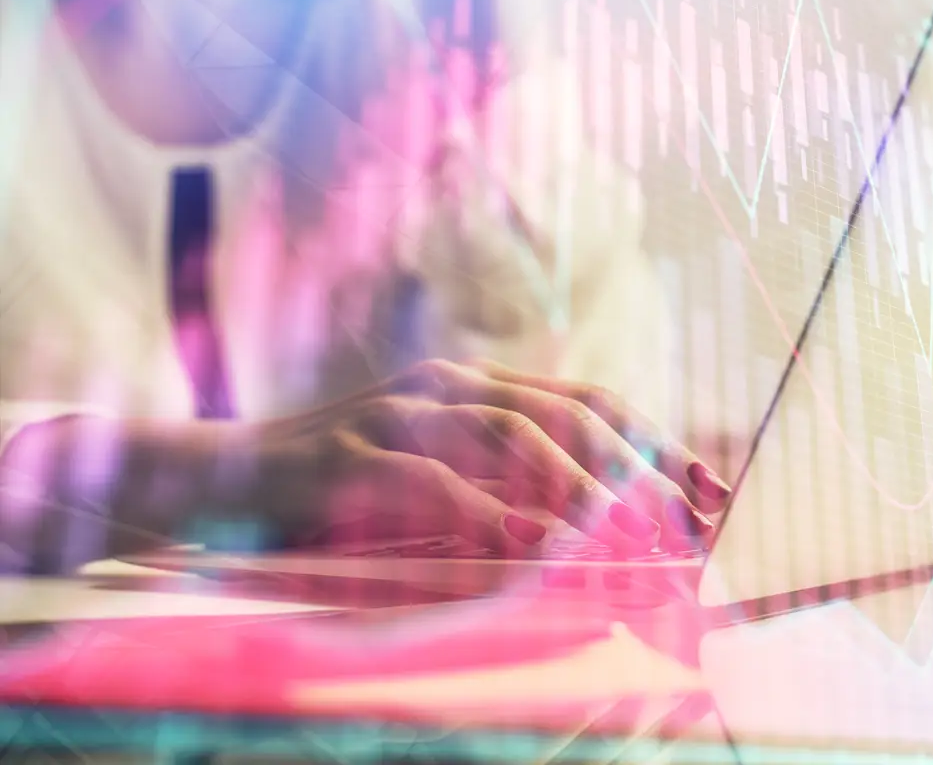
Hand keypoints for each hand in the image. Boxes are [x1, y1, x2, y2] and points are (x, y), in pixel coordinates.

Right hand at [0, 361, 733, 571]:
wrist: (230, 479)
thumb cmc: (343, 488)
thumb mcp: (433, 476)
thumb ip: (499, 483)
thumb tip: (586, 523)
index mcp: (473, 387)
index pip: (585, 402)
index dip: (651, 440)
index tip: (702, 486)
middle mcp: (446, 386)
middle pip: (564, 411)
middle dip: (634, 461)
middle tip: (685, 512)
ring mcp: (398, 412)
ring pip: (508, 432)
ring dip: (573, 483)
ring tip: (623, 528)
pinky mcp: (352, 451)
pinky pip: (431, 477)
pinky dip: (484, 509)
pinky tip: (523, 546)